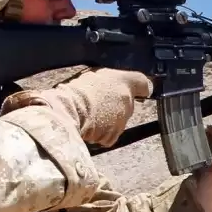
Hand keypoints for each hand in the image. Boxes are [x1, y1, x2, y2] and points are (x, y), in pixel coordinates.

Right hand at [1, 69, 151, 146]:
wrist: (68, 111)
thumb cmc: (76, 91)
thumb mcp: (93, 76)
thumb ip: (108, 81)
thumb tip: (112, 84)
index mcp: (124, 81)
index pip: (143, 83)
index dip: (141, 89)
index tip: (139, 92)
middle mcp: (127, 100)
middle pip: (128, 105)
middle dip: (115, 106)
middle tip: (98, 105)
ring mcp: (122, 119)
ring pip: (118, 121)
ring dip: (107, 121)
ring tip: (90, 116)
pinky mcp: (113, 135)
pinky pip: (109, 136)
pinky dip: (101, 134)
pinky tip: (89, 127)